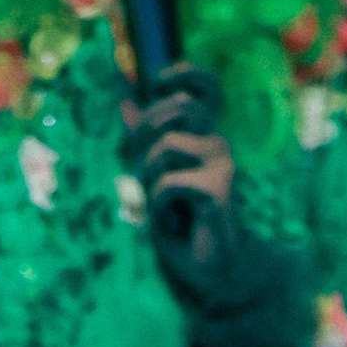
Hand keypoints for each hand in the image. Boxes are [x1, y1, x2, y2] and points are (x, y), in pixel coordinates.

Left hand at [132, 65, 238, 298]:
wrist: (208, 273)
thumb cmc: (182, 228)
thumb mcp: (153, 175)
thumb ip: (142, 137)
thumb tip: (124, 98)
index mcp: (205, 136)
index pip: (207, 86)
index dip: (183, 73)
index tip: (157, 80)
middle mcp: (218, 144)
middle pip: (182, 104)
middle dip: (148, 129)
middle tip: (141, 163)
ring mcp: (222, 164)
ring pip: (168, 144)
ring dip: (149, 174)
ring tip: (157, 201)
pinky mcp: (217, 188)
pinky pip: (169, 181)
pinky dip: (158, 203)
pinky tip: (171, 221)